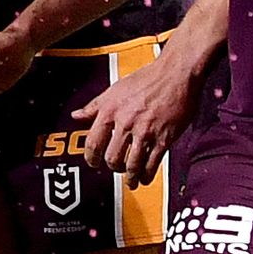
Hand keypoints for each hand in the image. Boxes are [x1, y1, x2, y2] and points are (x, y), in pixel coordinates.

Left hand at [75, 49, 198, 174]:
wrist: (176, 73)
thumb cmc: (146, 78)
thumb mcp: (114, 89)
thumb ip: (94, 106)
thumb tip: (76, 116)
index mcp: (110, 111)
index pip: (93, 143)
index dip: (91, 158)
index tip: (93, 163)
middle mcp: (125, 123)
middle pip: (112, 158)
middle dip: (112, 167)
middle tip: (115, 169)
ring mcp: (145, 132)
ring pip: (132, 164)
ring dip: (129, 176)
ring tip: (130, 180)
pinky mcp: (164, 137)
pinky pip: (152, 162)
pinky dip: (146, 174)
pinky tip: (144, 177)